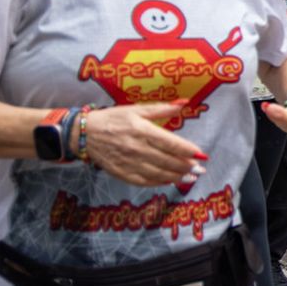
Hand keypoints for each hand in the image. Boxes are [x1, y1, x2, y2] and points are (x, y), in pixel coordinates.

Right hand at [82, 102, 208, 186]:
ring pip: (159, 174)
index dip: (188, 150)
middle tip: (200, 168)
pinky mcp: (123, 174)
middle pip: (168, 161)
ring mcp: (130, 163)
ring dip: (177, 177)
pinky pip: (145, 182)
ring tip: (191, 177)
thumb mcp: (136, 109)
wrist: (85, 134)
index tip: (201, 154)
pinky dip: (160, 183)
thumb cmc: (113, 118)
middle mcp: (138, 148)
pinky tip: (170, 182)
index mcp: (143, 130)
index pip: (171, 143)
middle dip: (187, 166)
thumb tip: (183, 103)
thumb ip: (161, 108)